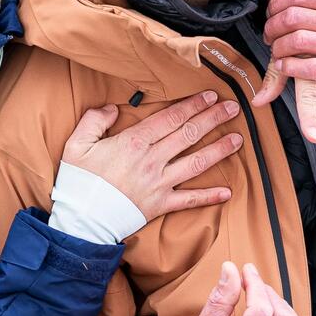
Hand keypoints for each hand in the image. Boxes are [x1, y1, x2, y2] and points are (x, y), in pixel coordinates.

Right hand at [62, 92, 239, 221]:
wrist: (81, 220)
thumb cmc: (79, 181)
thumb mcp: (77, 143)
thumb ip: (94, 120)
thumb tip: (112, 108)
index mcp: (133, 142)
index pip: (170, 118)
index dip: (192, 105)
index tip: (209, 96)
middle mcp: (152, 161)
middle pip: (188, 135)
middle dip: (213, 119)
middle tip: (232, 108)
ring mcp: (159, 184)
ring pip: (196, 163)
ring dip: (219, 150)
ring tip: (238, 139)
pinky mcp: (161, 205)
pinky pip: (190, 200)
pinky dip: (209, 196)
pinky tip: (227, 191)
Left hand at [254, 0, 315, 111]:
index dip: (277, 2)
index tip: (271, 11)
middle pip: (296, 18)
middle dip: (272, 25)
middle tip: (268, 32)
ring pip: (300, 43)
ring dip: (278, 47)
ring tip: (275, 49)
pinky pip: (311, 69)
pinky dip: (290, 67)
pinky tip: (284, 66)